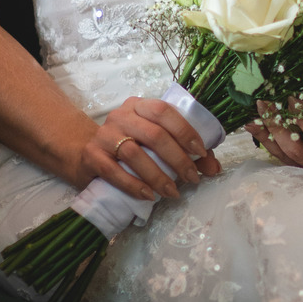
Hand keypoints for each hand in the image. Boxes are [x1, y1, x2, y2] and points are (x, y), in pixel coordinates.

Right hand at [79, 96, 221, 200]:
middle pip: (154, 134)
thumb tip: (214, 168)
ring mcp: (104, 135)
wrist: (87, 154)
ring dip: (158, 176)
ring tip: (172, 192)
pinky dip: (134, 185)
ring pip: (134, 154)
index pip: (164, 111)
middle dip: (178, 159)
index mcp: (140, 106)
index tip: (201, 153)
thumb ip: (186, 151)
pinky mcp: (92, 156)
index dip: (185, 131)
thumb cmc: (129, 146)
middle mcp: (121, 116)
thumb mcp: (156, 143)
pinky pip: (113, 171)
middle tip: (192, 178)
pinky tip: (149, 195)